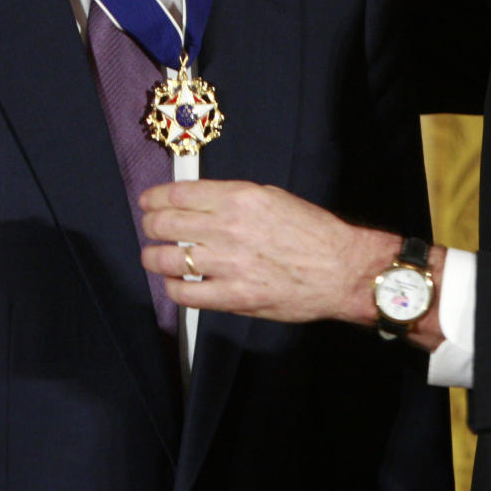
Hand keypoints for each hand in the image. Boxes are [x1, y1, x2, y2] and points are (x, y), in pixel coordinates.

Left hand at [140, 179, 398, 325]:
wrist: (341, 269)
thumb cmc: (313, 232)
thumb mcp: (274, 197)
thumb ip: (235, 200)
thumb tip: (201, 203)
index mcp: (240, 198)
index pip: (179, 194)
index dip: (155, 197)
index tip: (149, 201)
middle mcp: (228, 227)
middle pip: (166, 223)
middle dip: (150, 224)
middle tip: (150, 227)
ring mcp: (228, 264)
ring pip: (166, 258)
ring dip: (153, 256)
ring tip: (154, 256)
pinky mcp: (233, 296)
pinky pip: (185, 293)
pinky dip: (172, 287)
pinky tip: (175, 282)